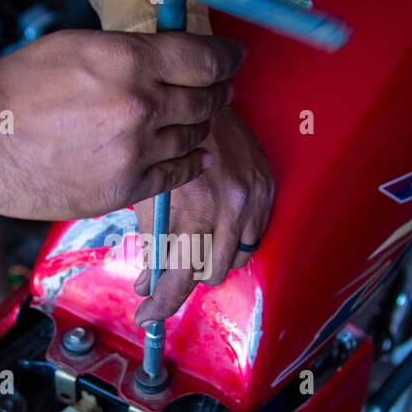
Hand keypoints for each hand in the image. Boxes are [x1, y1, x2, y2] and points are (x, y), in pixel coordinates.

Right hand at [0, 30, 241, 218]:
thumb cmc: (21, 85)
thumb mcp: (79, 45)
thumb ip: (131, 50)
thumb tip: (170, 52)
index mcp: (129, 59)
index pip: (204, 58)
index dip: (226, 58)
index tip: (233, 59)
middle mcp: (140, 104)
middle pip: (205, 98)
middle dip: (217, 92)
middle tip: (219, 89)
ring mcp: (134, 150)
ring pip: (193, 137)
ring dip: (199, 127)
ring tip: (197, 120)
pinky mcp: (123, 187)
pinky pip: (175, 175)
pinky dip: (188, 163)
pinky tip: (191, 156)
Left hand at [133, 105, 273, 323]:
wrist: (197, 96)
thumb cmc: (162, 141)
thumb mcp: (147, 192)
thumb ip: (150, 241)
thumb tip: (147, 282)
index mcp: (191, 212)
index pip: (178, 279)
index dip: (161, 305)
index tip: (146, 315)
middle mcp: (226, 210)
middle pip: (210, 275)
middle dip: (186, 277)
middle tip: (165, 271)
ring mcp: (250, 200)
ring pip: (236, 258)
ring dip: (212, 257)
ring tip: (191, 241)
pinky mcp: (265, 188)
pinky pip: (255, 234)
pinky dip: (234, 237)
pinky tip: (216, 224)